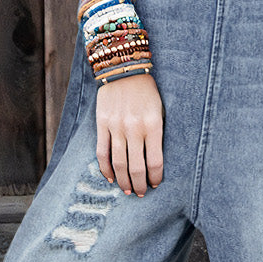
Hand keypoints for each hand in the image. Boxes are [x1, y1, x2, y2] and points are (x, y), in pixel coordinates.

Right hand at [96, 72, 164, 195]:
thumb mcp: (160, 110)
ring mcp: (116, 127)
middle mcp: (134, 129)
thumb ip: (157, 134)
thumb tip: (155, 160)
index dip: (156, 177)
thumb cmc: (147, 91)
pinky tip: (111, 177)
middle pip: (137, 167)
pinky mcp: (102, 124)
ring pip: (119, 163)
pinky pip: (102, 152)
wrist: (124, 68)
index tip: (156, 184)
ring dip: (124, 181)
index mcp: (153, 125)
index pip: (155, 161)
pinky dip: (106, 168)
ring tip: (127, 191)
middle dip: (140, 184)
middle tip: (141, 193)